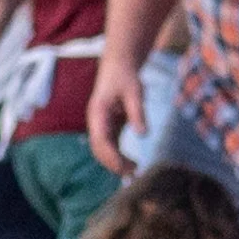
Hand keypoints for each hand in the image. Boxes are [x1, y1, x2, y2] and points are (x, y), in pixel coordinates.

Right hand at [87, 56, 144, 177]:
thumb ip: (137, 112)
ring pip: (103, 151)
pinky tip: (133, 164)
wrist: (119, 65)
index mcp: (98, 112)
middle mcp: (95, 121)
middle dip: (113, 164)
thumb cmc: (126, 76)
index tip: (126, 167)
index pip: (101, 140)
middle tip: (134, 173)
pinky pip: (110, 147)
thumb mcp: (135, 92)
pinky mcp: (108, 127)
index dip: (111, 156)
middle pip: (99, 149)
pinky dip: (119, 157)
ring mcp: (100, 125)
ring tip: (135, 170)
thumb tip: (143, 134)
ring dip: (116, 163)